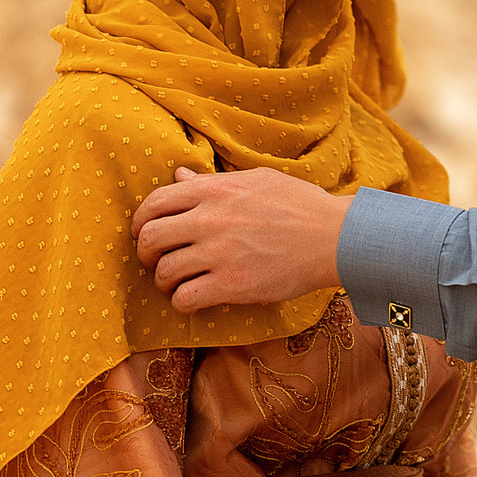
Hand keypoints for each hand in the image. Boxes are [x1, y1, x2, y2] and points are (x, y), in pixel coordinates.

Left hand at [132, 167, 348, 310]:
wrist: (335, 237)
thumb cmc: (299, 205)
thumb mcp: (256, 180)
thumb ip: (212, 180)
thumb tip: (177, 175)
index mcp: (215, 190)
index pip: (155, 203)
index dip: (141, 222)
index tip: (144, 234)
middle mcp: (211, 219)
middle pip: (151, 238)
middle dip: (145, 254)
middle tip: (155, 262)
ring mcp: (220, 253)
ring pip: (165, 272)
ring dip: (163, 282)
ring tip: (174, 284)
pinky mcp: (232, 285)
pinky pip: (185, 298)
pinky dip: (181, 302)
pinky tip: (192, 300)